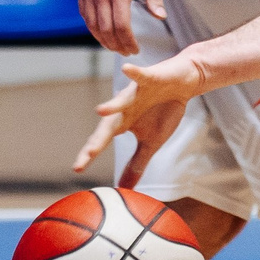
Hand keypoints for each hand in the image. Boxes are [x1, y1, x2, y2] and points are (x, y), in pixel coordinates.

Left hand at [77, 57, 202, 180]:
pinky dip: (134, 73)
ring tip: (101, 111)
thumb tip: (125, 189)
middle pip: (108, 125)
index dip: (90, 154)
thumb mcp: (152, 142)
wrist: (181, 83)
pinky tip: (127, 69)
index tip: (78, 169)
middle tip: (88, 154)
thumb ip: (136, 164)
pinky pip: (140, 75)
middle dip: (98, 139)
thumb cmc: (163, 111)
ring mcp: (134, 93)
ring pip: (122, 101)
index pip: (102, 141)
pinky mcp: (149, 79)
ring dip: (113, 105)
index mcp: (122, 124)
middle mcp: (123, 108)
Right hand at [78, 0, 163, 56]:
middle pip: (105, 29)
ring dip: (102, 39)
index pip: (121, 26)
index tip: (135, 49)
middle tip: (126, 52)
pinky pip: (84, 13)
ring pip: (92, 24)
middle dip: (116, 45)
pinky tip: (100, 32)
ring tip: (114, 46)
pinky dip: (91, 27)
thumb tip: (160, 17)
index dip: (128, 41)